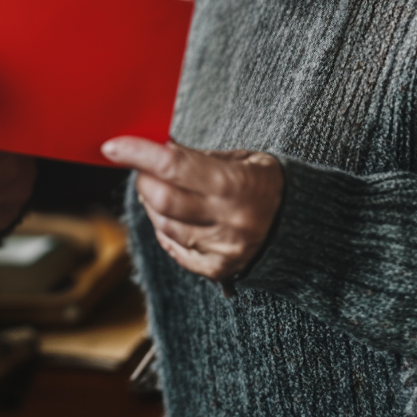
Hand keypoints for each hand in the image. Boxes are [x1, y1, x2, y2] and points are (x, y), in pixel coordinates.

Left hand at [101, 137, 282, 280]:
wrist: (303, 225)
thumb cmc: (266, 182)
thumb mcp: (240, 158)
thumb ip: (197, 157)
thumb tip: (156, 152)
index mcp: (234, 184)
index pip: (173, 165)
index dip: (137, 153)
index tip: (113, 147)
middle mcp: (229, 219)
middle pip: (162, 200)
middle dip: (143, 181)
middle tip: (145, 170)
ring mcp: (224, 248)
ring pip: (164, 226)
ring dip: (152, 206)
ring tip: (162, 191)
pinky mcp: (219, 269)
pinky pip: (176, 250)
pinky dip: (165, 230)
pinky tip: (172, 217)